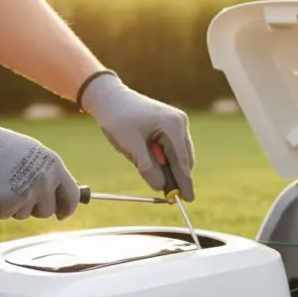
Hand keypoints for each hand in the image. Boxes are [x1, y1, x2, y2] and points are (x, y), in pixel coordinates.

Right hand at [0, 108, 80, 219]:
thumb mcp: (32, 154)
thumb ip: (48, 174)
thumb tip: (59, 195)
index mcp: (54, 165)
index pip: (72, 196)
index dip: (66, 209)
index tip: (61, 215)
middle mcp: (45, 180)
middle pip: (47, 211)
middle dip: (33, 208)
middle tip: (17, 193)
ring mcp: (28, 192)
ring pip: (24, 215)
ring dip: (11, 206)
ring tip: (0, 183)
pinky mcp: (9, 202)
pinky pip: (5, 215)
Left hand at [79, 72, 194, 200]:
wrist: (109, 97)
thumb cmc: (118, 118)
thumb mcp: (130, 146)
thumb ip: (147, 168)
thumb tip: (161, 188)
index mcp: (173, 126)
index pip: (181, 161)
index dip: (184, 182)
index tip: (188, 200)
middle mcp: (180, 122)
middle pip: (184, 159)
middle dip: (175, 176)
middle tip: (168, 196)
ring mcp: (177, 122)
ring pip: (179, 154)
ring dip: (168, 167)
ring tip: (149, 169)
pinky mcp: (171, 124)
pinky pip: (173, 148)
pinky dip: (165, 159)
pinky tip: (150, 158)